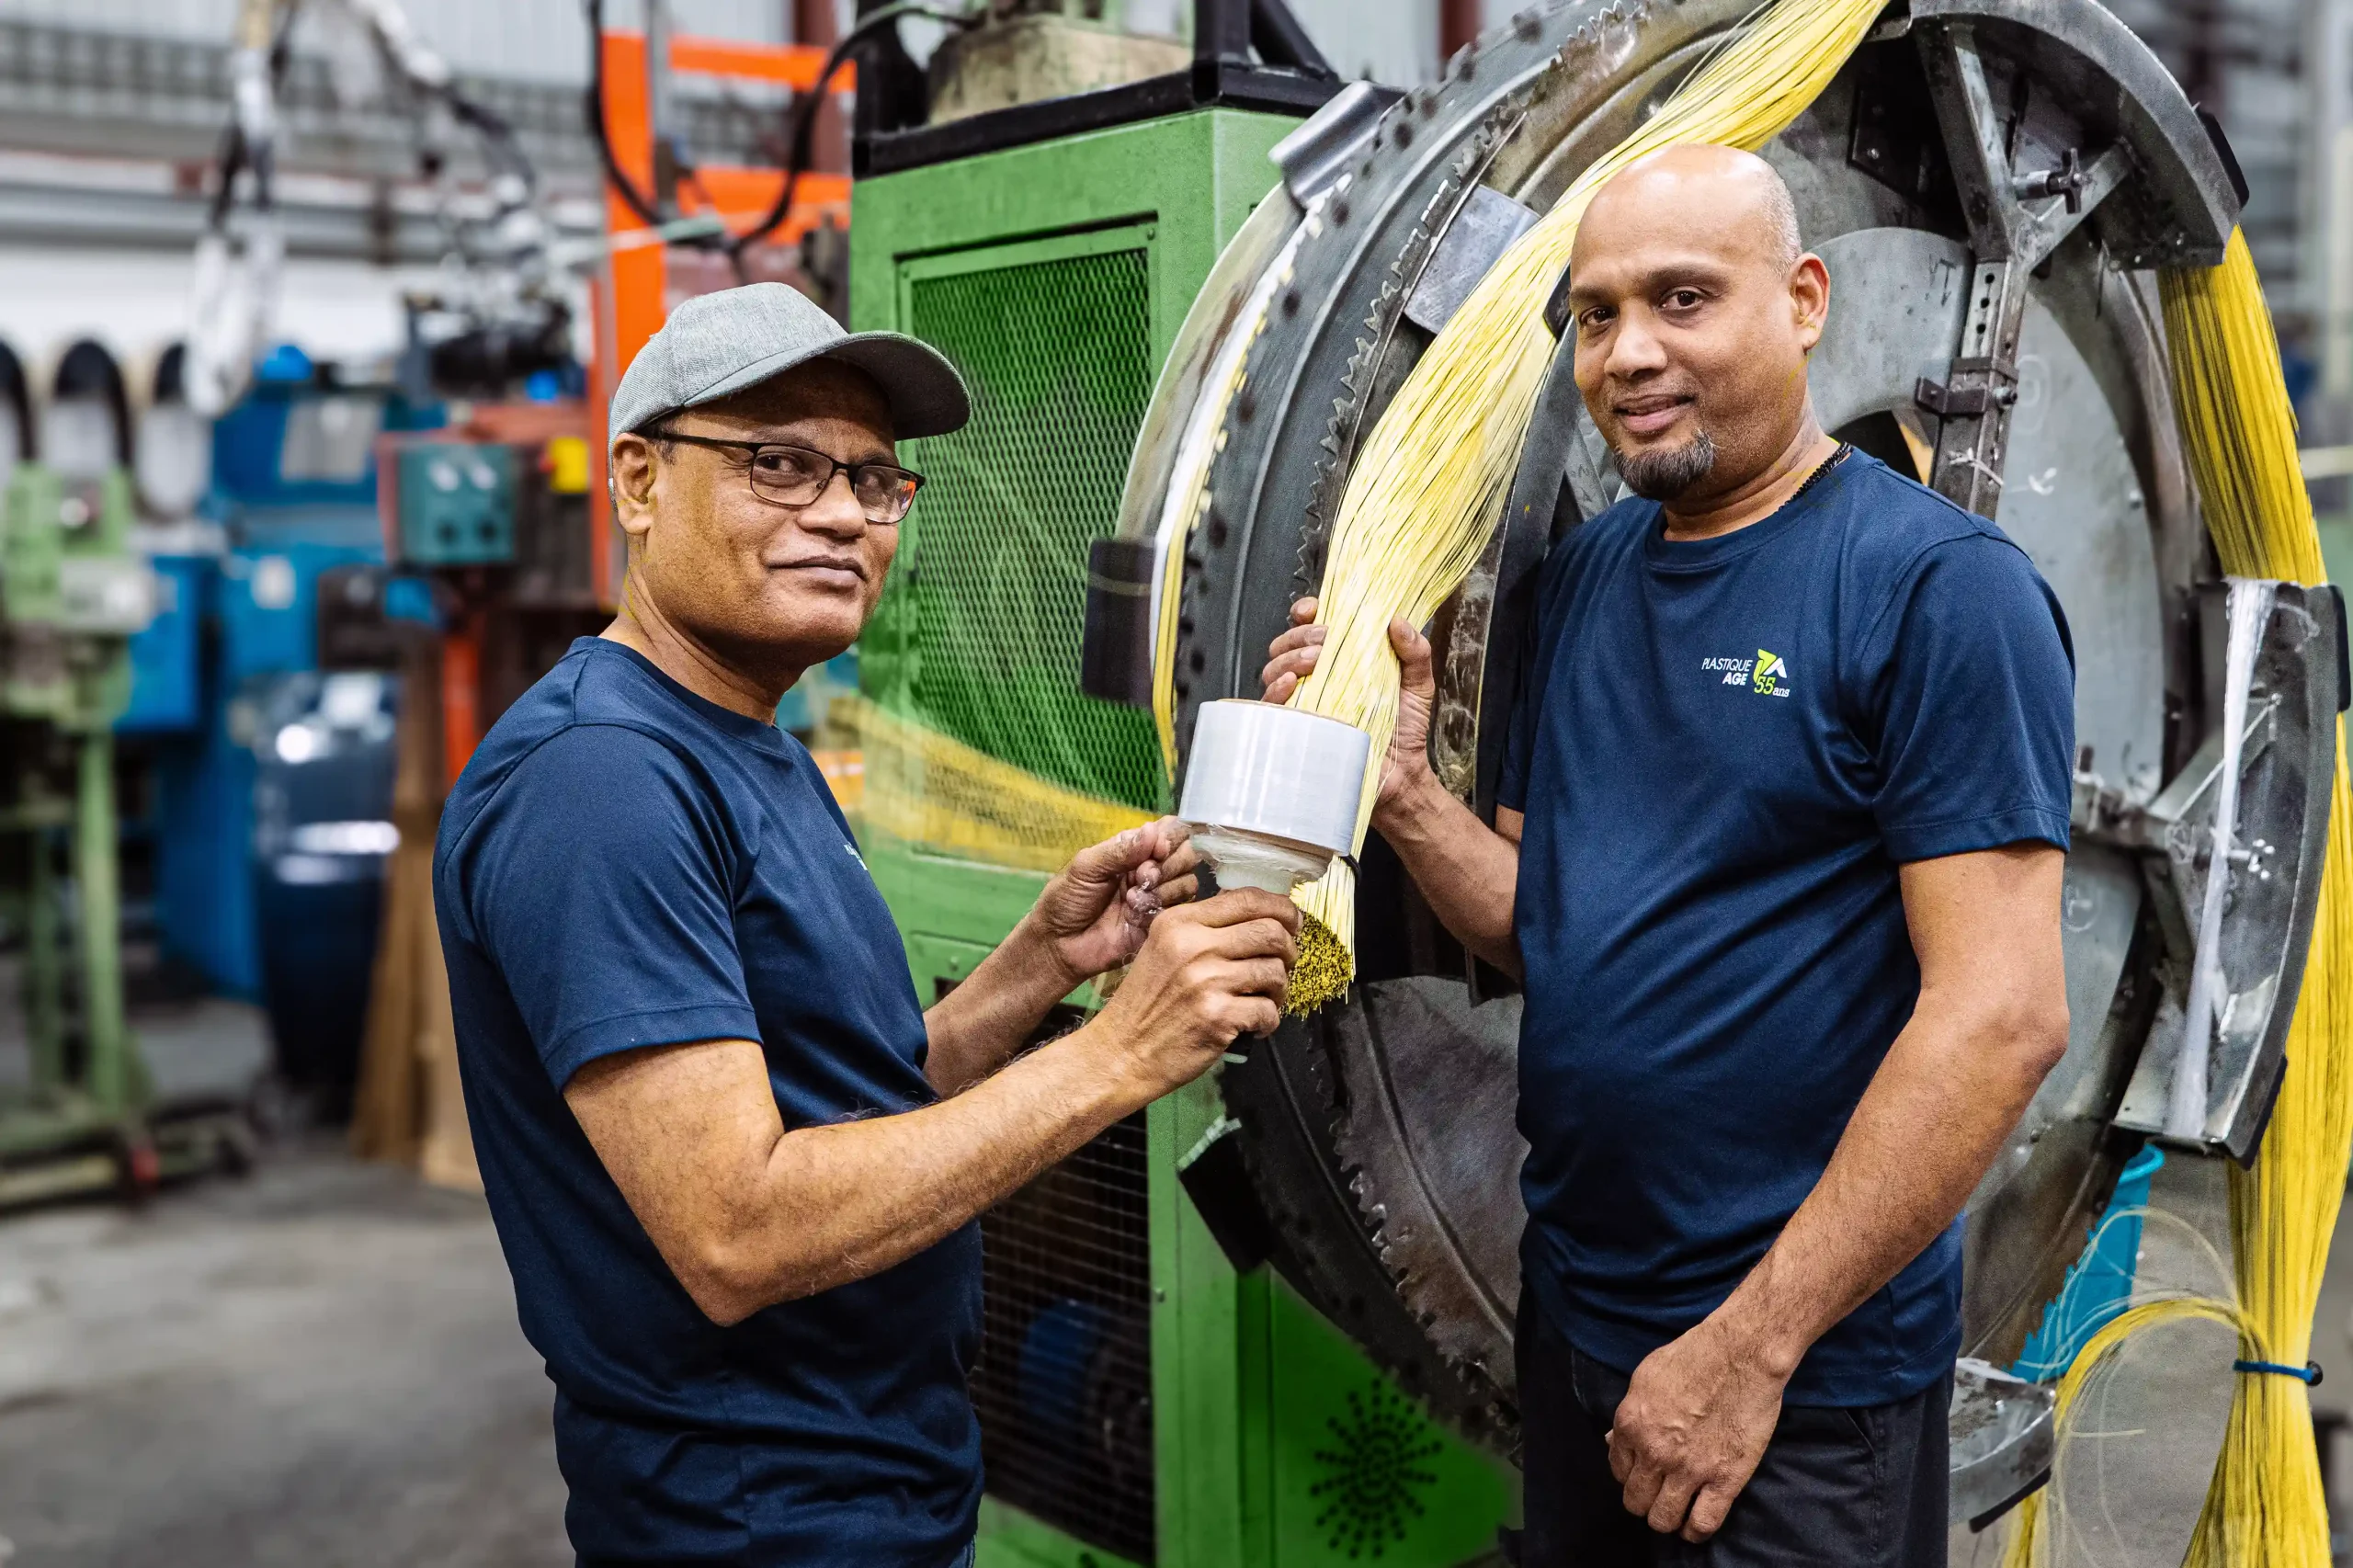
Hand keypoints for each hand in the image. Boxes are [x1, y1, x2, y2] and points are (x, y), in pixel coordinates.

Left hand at [1026, 817, 1201, 985]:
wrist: (1059, 945)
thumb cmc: (1066, 900)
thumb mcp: (1086, 867)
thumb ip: (1120, 850)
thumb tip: (1153, 830)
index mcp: (1133, 850)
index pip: (1170, 831)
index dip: (1171, 838)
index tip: (1157, 850)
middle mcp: (1150, 870)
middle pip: (1187, 855)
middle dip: (1168, 865)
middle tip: (1140, 876)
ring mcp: (1157, 897)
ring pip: (1188, 883)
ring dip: (1163, 889)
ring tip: (1131, 899)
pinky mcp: (1159, 923)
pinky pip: (1179, 911)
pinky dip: (1157, 909)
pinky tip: (1133, 916)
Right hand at [1087, 890, 1300, 1097]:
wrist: (1122, 1052)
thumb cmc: (1146, 1003)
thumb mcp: (1162, 948)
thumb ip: (1203, 929)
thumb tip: (1260, 918)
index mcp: (1180, 922)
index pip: (1247, 899)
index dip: (1282, 908)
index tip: (1292, 922)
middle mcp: (1194, 945)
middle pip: (1271, 931)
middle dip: (1289, 949)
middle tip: (1286, 964)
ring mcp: (1206, 981)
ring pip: (1276, 971)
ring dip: (1280, 989)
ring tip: (1266, 999)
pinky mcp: (1218, 1017)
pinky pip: (1269, 1010)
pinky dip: (1270, 1020)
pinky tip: (1256, 1025)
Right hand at [1260, 597, 1435, 812]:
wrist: (1400, 775)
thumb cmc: (1406, 730)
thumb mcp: (1418, 684)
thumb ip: (1415, 651)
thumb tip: (1398, 620)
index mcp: (1342, 658)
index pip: (1311, 626)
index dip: (1305, 612)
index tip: (1314, 609)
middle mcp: (1317, 676)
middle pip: (1288, 642)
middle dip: (1301, 634)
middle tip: (1325, 640)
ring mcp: (1303, 701)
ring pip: (1274, 668)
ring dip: (1290, 657)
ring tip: (1315, 661)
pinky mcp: (1297, 726)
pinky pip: (1272, 705)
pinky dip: (1275, 689)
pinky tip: (1289, 683)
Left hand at [1606, 1315, 1789, 1541]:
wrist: (1741, 1354)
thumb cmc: (1693, 1356)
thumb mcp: (1645, 1378)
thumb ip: (1629, 1413)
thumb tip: (1613, 1441)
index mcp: (1631, 1424)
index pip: (1618, 1470)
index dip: (1629, 1474)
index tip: (1642, 1472)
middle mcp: (1655, 1452)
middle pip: (1636, 1501)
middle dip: (1644, 1500)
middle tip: (1657, 1493)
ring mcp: (1690, 1469)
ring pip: (1664, 1519)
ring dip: (1666, 1518)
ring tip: (1675, 1510)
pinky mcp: (1725, 1479)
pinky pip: (1703, 1523)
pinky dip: (1695, 1531)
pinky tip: (1694, 1526)